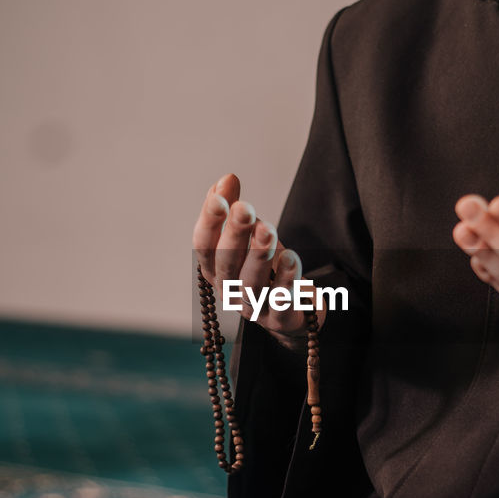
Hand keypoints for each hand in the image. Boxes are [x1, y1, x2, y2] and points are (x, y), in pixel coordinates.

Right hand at [192, 174, 319, 347]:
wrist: (294, 310)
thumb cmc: (266, 269)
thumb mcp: (250, 237)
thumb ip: (235, 208)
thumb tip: (227, 178)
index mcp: (216, 270)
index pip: (204, 246)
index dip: (209, 222)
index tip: (219, 197)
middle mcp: (230, 291)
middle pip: (227, 264)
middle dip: (234, 235)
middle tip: (245, 208)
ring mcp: (254, 308)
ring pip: (251, 284)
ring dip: (258, 256)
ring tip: (267, 230)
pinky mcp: (281, 319)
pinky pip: (282, 303)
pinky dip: (286, 281)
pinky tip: (292, 258)